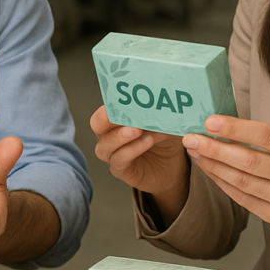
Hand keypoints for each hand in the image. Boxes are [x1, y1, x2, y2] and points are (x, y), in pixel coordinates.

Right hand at [91, 105, 189, 224]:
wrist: (172, 165)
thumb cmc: (163, 140)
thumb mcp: (164, 122)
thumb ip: (157, 114)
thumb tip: (158, 105)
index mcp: (115, 120)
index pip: (104, 109)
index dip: (109, 105)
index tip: (121, 98)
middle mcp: (109, 136)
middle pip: (97, 125)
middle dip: (106, 118)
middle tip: (122, 113)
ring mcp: (113, 154)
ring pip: (105, 145)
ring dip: (120, 136)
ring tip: (138, 130)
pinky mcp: (122, 171)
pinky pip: (120, 160)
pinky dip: (132, 150)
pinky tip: (147, 142)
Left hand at [182, 115, 269, 257]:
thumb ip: (267, 138)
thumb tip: (224, 126)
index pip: (265, 136)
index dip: (235, 128)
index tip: (209, 122)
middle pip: (248, 161)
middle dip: (214, 148)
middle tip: (191, 138)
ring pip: (240, 181)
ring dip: (212, 165)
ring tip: (195, 152)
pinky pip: (242, 198)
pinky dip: (222, 182)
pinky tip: (209, 169)